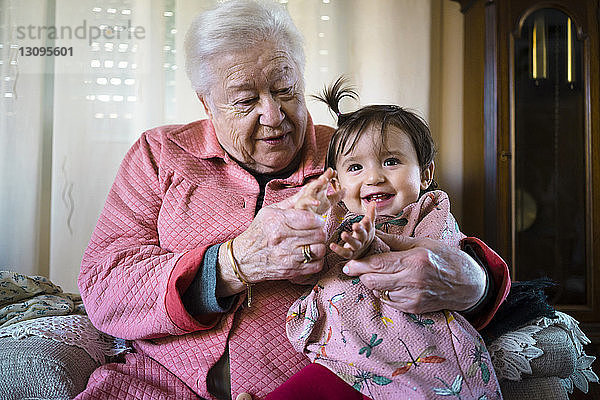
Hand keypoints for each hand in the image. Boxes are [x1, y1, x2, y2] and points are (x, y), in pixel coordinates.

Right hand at [216, 192, 328, 296]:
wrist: (243, 259)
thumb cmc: (257, 233)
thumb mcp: (269, 212)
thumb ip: (290, 202)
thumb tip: (308, 190)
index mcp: (278, 222)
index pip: (310, 219)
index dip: (317, 219)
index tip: (316, 220)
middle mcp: (284, 240)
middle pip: (318, 234)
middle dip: (319, 231)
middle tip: (315, 231)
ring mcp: (288, 258)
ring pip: (319, 249)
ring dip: (319, 245)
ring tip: (313, 243)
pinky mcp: (292, 271)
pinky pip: (316, 266)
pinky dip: (317, 260)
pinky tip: (310, 255)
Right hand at [293, 168, 342, 213]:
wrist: (306, 220)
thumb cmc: (315, 210)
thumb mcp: (329, 202)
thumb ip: (337, 196)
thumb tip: (346, 190)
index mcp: (319, 190)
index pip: (325, 181)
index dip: (329, 176)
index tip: (335, 172)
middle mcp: (313, 192)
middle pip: (318, 182)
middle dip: (323, 177)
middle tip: (330, 171)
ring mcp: (306, 198)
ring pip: (310, 189)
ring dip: (317, 184)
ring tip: (324, 180)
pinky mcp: (301, 205)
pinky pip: (305, 202)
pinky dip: (311, 202)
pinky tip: (317, 202)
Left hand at [330, 202, 375, 258]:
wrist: (365, 252)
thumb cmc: (365, 234)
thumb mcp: (369, 225)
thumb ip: (371, 214)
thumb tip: (374, 202)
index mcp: (367, 231)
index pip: (369, 226)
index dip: (368, 223)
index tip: (366, 218)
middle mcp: (363, 240)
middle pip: (363, 235)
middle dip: (359, 230)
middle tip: (355, 225)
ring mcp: (357, 248)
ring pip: (354, 244)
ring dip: (349, 239)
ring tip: (343, 234)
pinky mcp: (350, 254)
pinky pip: (345, 253)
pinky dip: (339, 250)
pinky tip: (332, 245)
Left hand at [342, 233, 485, 313]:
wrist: (469, 284)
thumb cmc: (446, 258)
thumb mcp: (422, 243)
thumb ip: (394, 241)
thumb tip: (372, 233)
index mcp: (415, 261)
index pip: (378, 264)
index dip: (358, 265)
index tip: (348, 264)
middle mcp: (413, 281)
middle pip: (373, 281)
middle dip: (362, 274)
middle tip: (358, 268)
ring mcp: (414, 297)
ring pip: (379, 292)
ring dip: (374, 283)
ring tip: (380, 274)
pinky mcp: (414, 308)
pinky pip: (389, 301)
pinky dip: (386, 292)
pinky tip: (393, 284)